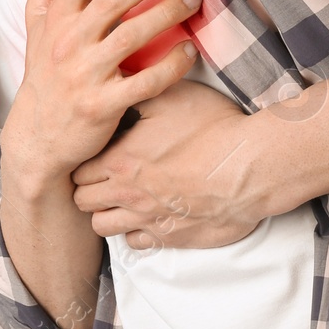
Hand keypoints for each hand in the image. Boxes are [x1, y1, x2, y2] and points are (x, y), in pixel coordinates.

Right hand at [0, 0, 201, 181]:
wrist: (37, 135)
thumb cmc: (45, 68)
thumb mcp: (40, 17)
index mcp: (57, 17)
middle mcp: (69, 42)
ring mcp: (85, 75)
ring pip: (133, 35)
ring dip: (168, 12)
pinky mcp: (102, 106)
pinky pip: (144, 82)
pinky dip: (170, 65)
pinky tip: (190, 50)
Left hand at [70, 79, 263, 248]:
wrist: (251, 168)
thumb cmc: (212, 129)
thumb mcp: (171, 98)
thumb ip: (138, 93)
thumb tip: (121, 86)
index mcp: (121, 161)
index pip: (77, 171)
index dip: (84, 162)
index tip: (96, 155)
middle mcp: (127, 194)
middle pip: (82, 201)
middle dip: (88, 188)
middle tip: (104, 177)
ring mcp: (148, 219)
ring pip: (101, 226)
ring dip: (105, 212)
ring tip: (120, 199)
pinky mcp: (171, 237)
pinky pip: (134, 242)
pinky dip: (134, 231)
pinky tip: (147, 214)